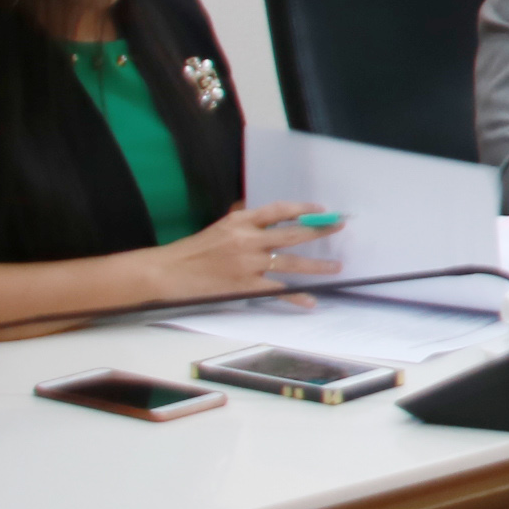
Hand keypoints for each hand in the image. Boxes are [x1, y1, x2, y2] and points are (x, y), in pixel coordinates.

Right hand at [138, 204, 340, 305]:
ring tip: (336, 267)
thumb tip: (269, 214)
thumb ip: (245, 220)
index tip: (321, 208)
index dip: (303, 208)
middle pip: (292, 234)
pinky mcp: (245, 286)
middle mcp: (248, 239)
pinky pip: (277, 290)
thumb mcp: (220, 227)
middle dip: (320, 230)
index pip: (278, 210)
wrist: (168, 272)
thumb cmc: (194, 250)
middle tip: (340, 227)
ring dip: (317, 265)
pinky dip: (295, 296)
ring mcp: (248, 264)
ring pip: (291, 262)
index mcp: (240, 221)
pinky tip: (311, 301)